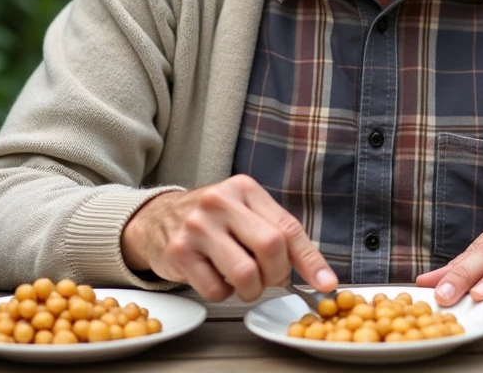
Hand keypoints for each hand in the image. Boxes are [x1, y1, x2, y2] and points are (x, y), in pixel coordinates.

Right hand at [120, 174, 337, 301]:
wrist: (156, 218)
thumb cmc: (213, 220)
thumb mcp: (246, 213)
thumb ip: (280, 235)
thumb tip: (322, 277)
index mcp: (245, 189)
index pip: (288, 227)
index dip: (311, 261)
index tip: (326, 283)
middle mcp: (220, 202)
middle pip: (270, 247)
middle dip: (276, 274)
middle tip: (269, 279)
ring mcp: (197, 227)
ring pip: (244, 273)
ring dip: (251, 289)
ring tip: (243, 282)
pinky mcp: (179, 252)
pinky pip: (216, 290)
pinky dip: (222, 293)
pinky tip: (214, 277)